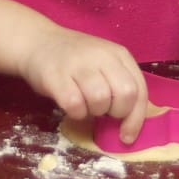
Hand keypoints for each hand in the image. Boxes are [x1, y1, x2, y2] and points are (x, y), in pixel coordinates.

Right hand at [19, 27, 148, 142]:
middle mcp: (101, 56)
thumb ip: (119, 86)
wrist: (38, 42)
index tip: (126, 136)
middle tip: (102, 112)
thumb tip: (128, 126)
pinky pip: (74, 104)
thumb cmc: (76, 60)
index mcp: (119, 54)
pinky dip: (75, 113)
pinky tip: (71, 106)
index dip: (136, 118)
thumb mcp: (104, 65)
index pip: (139, 90)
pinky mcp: (56, 75)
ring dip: (94, 111)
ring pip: (100, 99)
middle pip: (125, 94)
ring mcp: (78, 64)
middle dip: (116, 113)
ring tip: (85, 104)